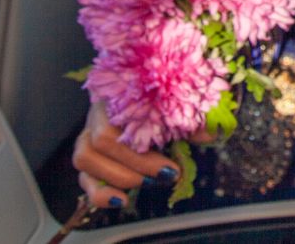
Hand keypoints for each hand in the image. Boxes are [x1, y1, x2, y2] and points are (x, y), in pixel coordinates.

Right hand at [71, 101, 212, 209]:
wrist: (148, 101)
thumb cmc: (162, 101)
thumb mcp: (178, 106)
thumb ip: (192, 117)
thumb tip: (211, 133)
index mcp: (117, 95)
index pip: (120, 116)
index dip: (142, 147)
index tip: (170, 166)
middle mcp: (97, 115)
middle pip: (100, 140)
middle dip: (135, 164)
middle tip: (166, 175)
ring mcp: (88, 138)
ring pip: (84, 159)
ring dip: (116, 176)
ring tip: (147, 184)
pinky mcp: (88, 162)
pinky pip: (84, 180)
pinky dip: (100, 194)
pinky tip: (122, 200)